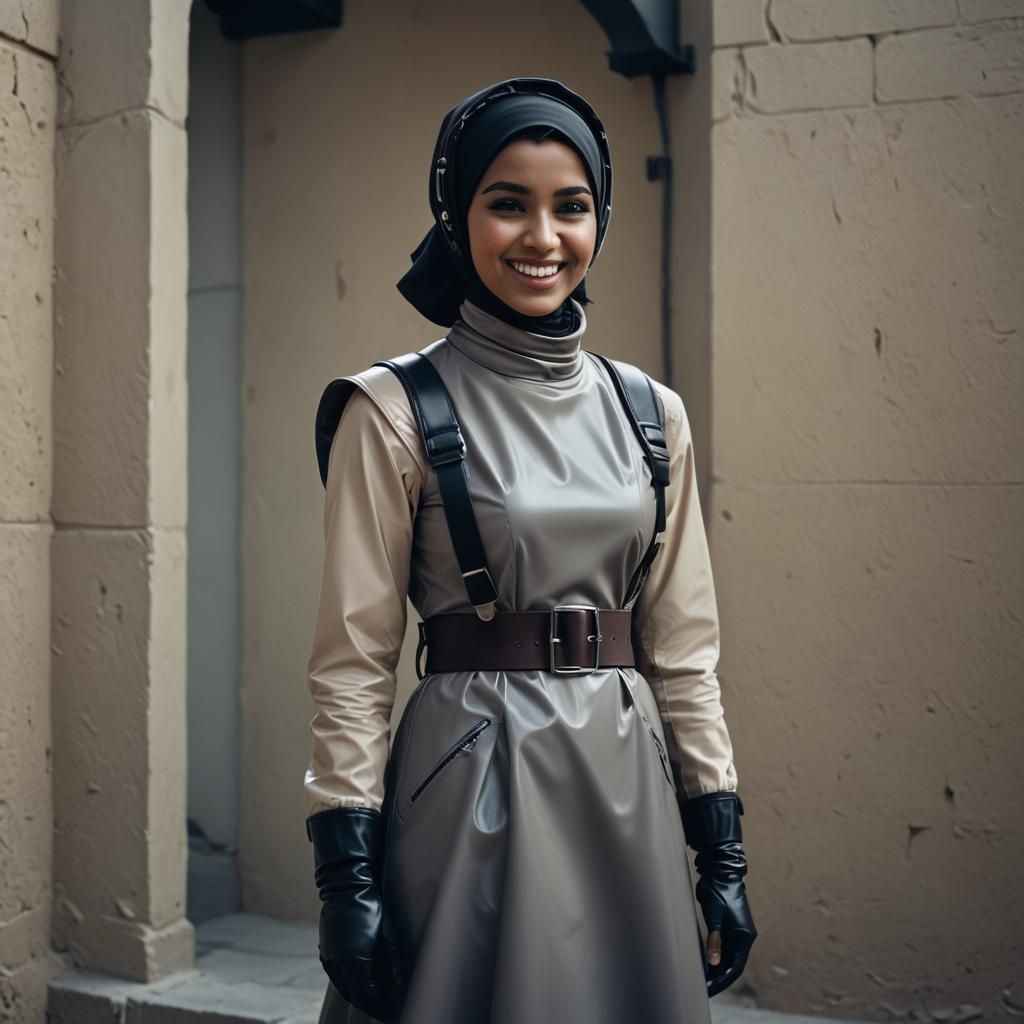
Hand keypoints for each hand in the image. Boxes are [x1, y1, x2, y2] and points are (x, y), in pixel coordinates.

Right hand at [307, 807, 404, 1020]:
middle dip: (369, 1005)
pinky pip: (334, 974)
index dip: (379, 1007)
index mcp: (355, 959)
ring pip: (342, 986)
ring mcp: (329, 955)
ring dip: (357, 995)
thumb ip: (394, 960)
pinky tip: (356, 982)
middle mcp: (338, 961)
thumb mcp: (389, 932)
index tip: (390, 1012)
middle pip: (353, 995)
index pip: (366, 996)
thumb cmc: (372, 904)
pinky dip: (346, 983)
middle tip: (384, 1010)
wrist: (346, 883)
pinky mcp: (324, 948)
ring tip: (372, 999)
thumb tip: (400, 984)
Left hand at [695, 875, 755, 995]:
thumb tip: (714, 962)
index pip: (736, 966)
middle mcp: (744, 936)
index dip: (723, 980)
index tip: (710, 989)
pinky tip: (706, 963)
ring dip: (718, 969)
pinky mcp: (730, 926)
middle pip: (733, 964)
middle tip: (704, 988)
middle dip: (720, 978)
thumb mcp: (714, 914)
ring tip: (703, 980)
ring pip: (729, 957)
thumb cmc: (718, 889)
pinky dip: (717, 957)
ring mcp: (738, 931)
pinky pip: (725, 947)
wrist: (721, 870)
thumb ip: (715, 938)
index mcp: (744, 935)